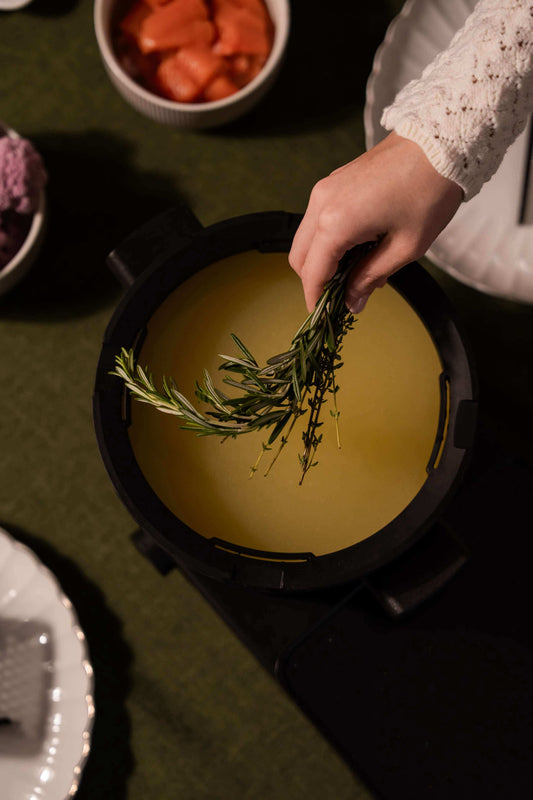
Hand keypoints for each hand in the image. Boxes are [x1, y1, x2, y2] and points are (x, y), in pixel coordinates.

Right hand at [289, 132, 463, 311]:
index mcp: (336, 223)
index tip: (324, 316)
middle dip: (314, 281)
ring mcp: (324, 189)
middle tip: (340, 296)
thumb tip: (352, 302)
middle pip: (298, 257)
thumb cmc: (429, 192)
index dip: (315, 299)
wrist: (441, 141)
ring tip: (354, 272)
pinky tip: (356, 248)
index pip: (312, 273)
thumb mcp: (405, 247)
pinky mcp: (333, 181)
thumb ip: (371, 277)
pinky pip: (317, 219)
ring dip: (321, 260)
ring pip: (305, 238)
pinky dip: (326, 240)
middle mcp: (321, 204)